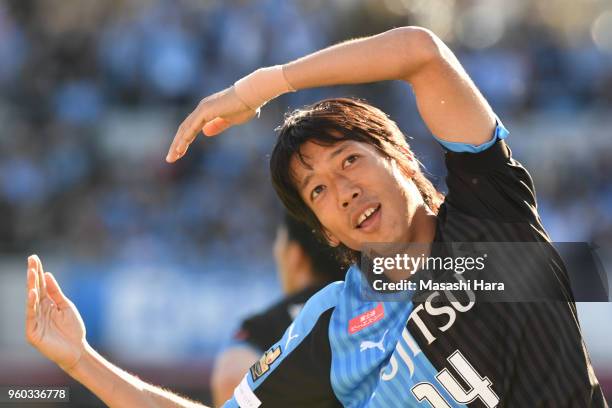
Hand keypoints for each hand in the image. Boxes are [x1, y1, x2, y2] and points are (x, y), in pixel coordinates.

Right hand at [25, 255, 86, 372]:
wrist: (77, 350)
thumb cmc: (72, 329)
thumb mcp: (65, 306)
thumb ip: (56, 292)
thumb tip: (46, 274)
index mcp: (47, 304)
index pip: (40, 285)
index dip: (38, 272)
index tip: (34, 257)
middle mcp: (38, 310)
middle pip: (34, 289)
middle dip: (32, 275)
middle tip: (31, 259)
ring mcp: (34, 321)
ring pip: (31, 301)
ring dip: (31, 286)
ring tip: (31, 272)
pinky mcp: (33, 332)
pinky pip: (31, 316)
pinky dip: (31, 305)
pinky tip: (32, 294)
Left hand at [166, 86, 256, 162]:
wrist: (251, 96)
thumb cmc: (245, 106)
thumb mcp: (230, 120)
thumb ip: (218, 126)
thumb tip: (206, 133)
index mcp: (207, 111)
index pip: (190, 128)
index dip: (184, 141)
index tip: (179, 153)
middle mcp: (201, 109)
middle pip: (184, 129)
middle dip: (177, 144)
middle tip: (170, 158)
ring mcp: (202, 109)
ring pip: (185, 129)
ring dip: (177, 144)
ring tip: (172, 157)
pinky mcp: (205, 111)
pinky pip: (191, 127)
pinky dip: (184, 139)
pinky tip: (180, 148)